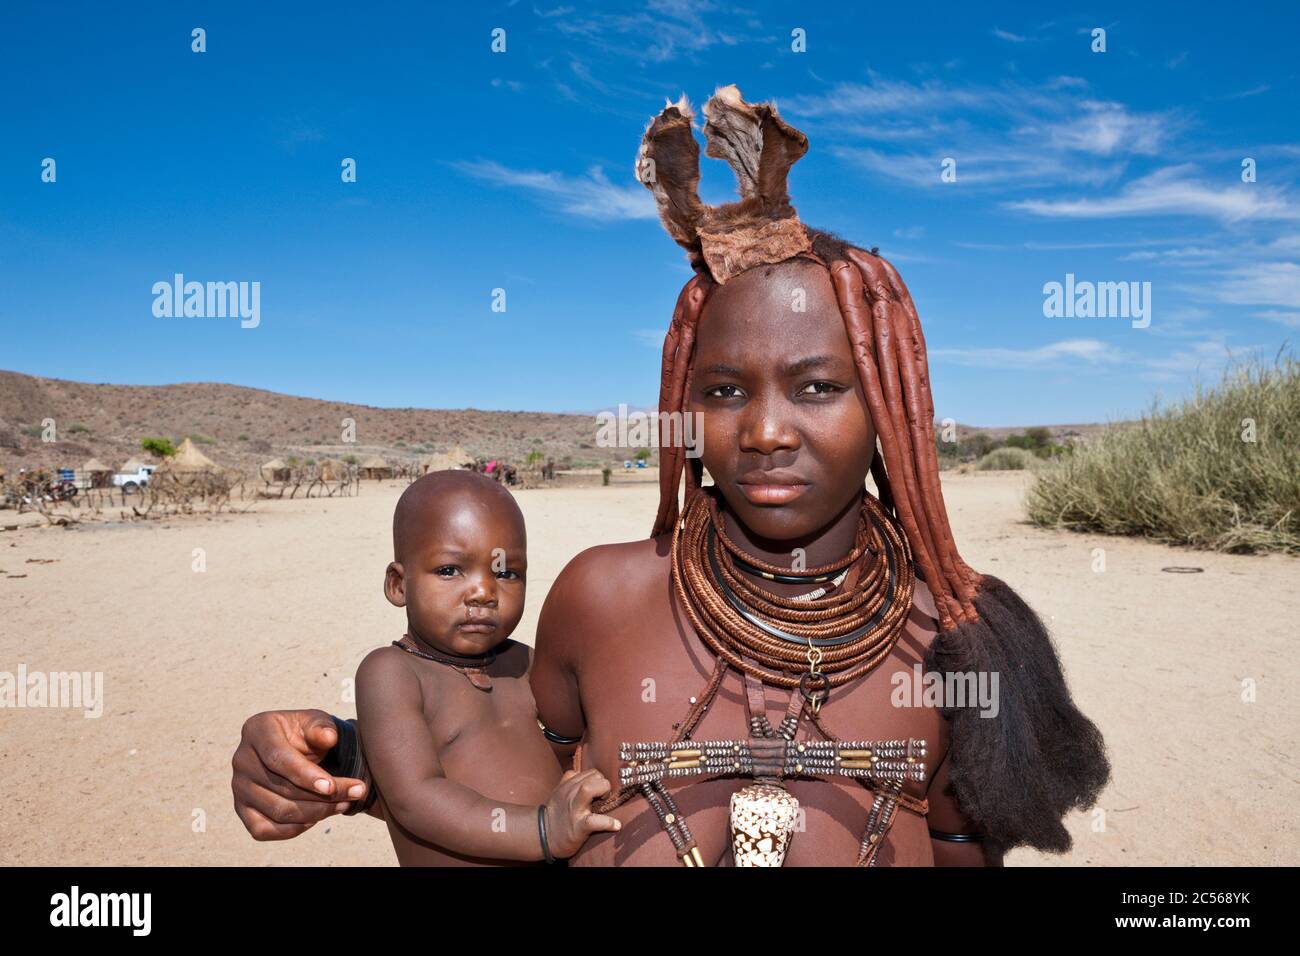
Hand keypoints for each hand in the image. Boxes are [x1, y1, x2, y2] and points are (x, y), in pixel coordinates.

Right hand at [231, 710, 367, 840]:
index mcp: (257, 729)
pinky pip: (264, 830)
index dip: (305, 775)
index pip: (278, 758)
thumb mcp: (316, 721)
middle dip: (323, 797)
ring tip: (343, 804)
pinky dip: (293, 829)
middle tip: (356, 793)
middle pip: (282, 788)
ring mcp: (239, 787)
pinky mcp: (242, 809)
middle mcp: (242, 759)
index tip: (331, 787)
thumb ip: (322, 727)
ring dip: (316, 813)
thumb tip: (329, 738)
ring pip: (278, 811)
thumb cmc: (305, 732)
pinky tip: (316, 818)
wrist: (293, 746)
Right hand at [542, 768, 620, 858]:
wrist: (543, 837)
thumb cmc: (555, 815)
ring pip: (589, 789)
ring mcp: (574, 810)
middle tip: (603, 797)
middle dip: (604, 783)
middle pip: (593, 775)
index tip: (600, 790)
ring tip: (605, 802)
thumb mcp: (558, 793)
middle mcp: (570, 794)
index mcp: (568, 786)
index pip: (590, 772)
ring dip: (604, 791)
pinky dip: (608, 822)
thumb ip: (569, 780)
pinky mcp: (578, 827)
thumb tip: (580, 772)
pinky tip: (616, 825)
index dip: (599, 779)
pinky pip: (594, 821)